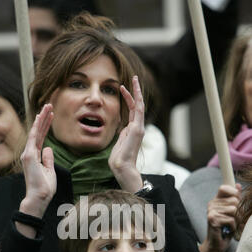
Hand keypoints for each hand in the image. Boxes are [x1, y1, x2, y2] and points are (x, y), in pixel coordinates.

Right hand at [17, 104, 56, 237]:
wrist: (39, 197)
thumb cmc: (45, 188)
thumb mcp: (50, 170)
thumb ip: (48, 159)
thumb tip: (49, 148)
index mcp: (35, 157)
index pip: (41, 138)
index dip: (46, 126)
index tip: (51, 116)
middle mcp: (30, 153)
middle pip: (38, 132)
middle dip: (44, 118)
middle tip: (50, 105)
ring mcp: (28, 154)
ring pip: (36, 132)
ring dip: (42, 118)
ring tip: (48, 106)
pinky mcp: (29, 155)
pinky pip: (34, 137)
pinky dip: (37, 126)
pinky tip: (41, 117)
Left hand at [108, 75, 143, 192]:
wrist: (122, 166)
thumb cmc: (118, 158)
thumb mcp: (118, 143)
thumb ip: (121, 135)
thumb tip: (121, 129)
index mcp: (132, 130)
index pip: (132, 111)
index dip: (129, 99)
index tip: (123, 88)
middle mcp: (137, 127)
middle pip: (137, 105)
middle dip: (136, 91)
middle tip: (134, 78)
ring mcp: (139, 128)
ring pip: (140, 105)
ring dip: (137, 91)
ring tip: (135, 79)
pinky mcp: (137, 129)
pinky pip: (138, 110)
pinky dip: (137, 99)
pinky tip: (134, 89)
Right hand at [199, 183, 241, 251]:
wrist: (216, 245)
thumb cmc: (225, 229)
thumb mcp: (232, 212)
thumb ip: (234, 199)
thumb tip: (238, 186)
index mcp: (215, 201)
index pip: (224, 188)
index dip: (234, 193)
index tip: (236, 203)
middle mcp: (211, 204)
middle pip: (234, 201)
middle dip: (238, 212)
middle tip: (233, 220)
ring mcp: (211, 212)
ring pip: (234, 210)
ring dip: (236, 220)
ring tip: (230, 225)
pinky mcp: (213, 219)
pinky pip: (231, 219)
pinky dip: (233, 227)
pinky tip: (227, 230)